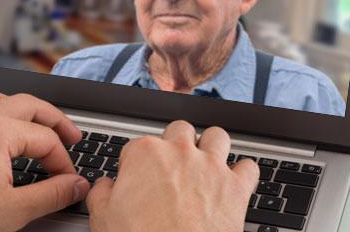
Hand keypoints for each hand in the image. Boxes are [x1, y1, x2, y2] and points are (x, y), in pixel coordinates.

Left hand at [0, 90, 90, 231]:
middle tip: (71, 136)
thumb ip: (52, 195)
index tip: (68, 180)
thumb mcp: (11, 211)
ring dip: (26, 110)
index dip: (64, 161)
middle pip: (30, 105)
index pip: (46, 138)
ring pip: (1, 98)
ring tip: (39, 125)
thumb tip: (75, 185)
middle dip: (55, 121)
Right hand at [86, 120, 258, 231]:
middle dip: (176, 144)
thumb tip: (104, 187)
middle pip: (179, 131)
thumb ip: (101, 194)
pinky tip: (235, 182)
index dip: (136, 164)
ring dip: (212, 147)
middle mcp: (179, 153)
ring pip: (217, 136)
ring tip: (205, 163)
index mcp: (145, 155)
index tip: (137, 179)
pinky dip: (243, 173)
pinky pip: (248, 167)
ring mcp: (211, 167)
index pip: (137, 146)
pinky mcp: (236, 187)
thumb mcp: (103, 219)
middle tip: (171, 166)